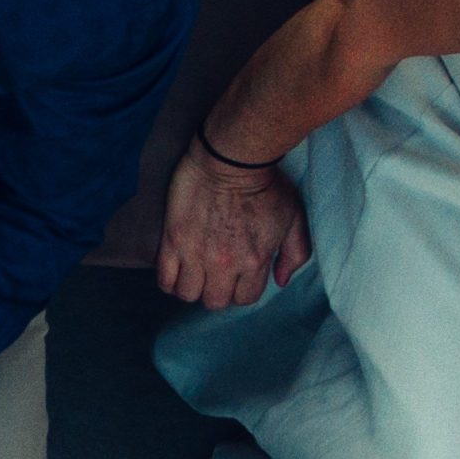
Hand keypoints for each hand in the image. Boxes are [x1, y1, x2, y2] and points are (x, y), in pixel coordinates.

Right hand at [155, 145, 309, 311]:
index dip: (241, 289)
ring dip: (192, 287)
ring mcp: (196, 254)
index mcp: (255, 261)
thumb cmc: (265, 184)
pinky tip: (177, 269)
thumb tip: (281, 281)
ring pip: (188, 295)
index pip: (245, 298)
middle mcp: (224, 264)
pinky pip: (165, 279)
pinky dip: (170, 281)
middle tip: (216, 274)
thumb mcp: (294, 217)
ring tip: (195, 272)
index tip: (238, 276)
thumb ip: (295, 253)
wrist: (231, 157)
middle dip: (217, 291)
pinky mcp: (173, 241)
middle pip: (215, 302)